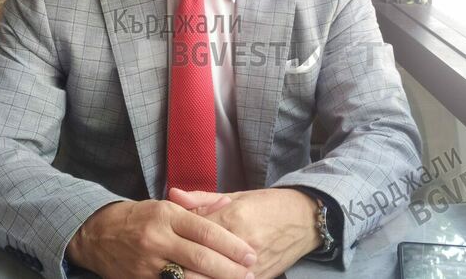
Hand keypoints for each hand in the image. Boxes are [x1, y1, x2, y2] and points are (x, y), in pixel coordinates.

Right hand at [66, 199, 256, 278]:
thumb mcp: (167, 206)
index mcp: (167, 215)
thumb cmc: (139, 218)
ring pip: (188, 278)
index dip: (232, 245)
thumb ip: (199, 208)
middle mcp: (157, 239)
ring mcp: (147, 264)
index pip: (206, 232)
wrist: (97, 235)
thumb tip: (228, 206)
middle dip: (230, 269)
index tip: (250, 254)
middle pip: (201, 258)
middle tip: (250, 273)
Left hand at [169, 188, 320, 278]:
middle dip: (178, 266)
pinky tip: (202, 277)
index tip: (161, 243)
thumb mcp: (235, 196)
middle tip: (162, 266)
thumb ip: (202, 199)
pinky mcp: (259, 278)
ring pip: (212, 278)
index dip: (175, 239)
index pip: (194, 233)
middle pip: (198, 262)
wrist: (304, 219)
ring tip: (176, 275)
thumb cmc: (267, 204)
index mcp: (231, 218)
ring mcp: (251, 265)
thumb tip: (173, 195)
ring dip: (192, 277)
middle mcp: (240, 244)